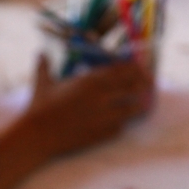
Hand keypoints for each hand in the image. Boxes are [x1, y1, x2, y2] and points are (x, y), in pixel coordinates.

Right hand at [24, 55, 152, 157]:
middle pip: (134, 86)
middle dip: (144, 84)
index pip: (122, 69)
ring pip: (133, 108)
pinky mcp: (102, 134)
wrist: (39, 134)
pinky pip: (120, 128)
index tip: (140, 66)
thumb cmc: (39, 107)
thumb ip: (44, 66)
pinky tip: (122, 123)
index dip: (134, 67)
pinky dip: (122, 124)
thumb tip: (40, 53)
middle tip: (149, 83)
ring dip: (139, 105)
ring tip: (144, 104)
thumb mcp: (43, 83)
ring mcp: (105, 116)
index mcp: (91, 80)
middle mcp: (102, 96)